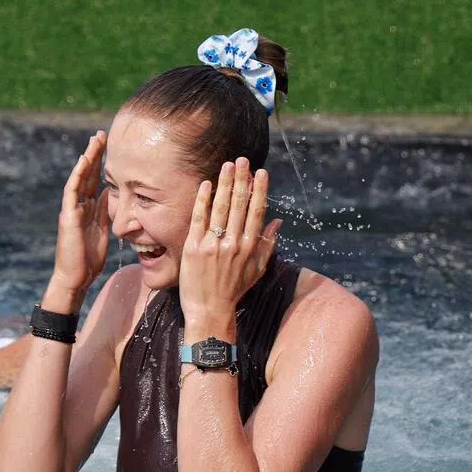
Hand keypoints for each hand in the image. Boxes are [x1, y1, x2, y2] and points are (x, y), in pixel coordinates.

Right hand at [49, 131, 109, 305]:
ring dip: (87, 158)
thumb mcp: (102, 231)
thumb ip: (106, 213)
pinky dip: (77, 175)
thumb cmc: (88, 260)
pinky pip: (71, 192)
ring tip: (95, 141)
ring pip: (79, 178)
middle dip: (95, 154)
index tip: (112, 146)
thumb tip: (114, 196)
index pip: (95, 180)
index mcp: (88, 208)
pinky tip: (84, 161)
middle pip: (87, 174)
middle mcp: (78, 205)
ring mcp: (71, 209)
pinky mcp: (68, 216)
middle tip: (104, 134)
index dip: (103, 163)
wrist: (75, 278)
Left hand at [179, 158, 281, 329]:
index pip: (257, 212)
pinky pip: (199, 218)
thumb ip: (268, 246)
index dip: (259, 190)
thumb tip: (278, 222)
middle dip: (242, 179)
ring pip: (221, 207)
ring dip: (225, 183)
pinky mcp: (193, 248)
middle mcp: (233, 243)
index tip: (261, 172)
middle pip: (240, 204)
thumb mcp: (256, 270)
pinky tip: (206, 184)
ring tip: (227, 165)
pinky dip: (203, 200)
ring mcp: (213, 244)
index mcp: (250, 248)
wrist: (209, 311)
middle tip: (242, 160)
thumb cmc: (233, 291)